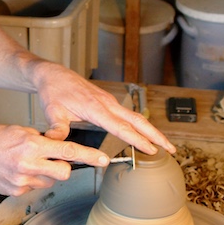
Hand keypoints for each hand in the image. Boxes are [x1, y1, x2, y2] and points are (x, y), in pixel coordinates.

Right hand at [0, 124, 112, 196]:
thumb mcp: (21, 131)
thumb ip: (43, 141)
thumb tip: (62, 150)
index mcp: (31, 144)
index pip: (67, 151)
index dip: (89, 156)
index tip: (104, 160)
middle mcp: (28, 164)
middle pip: (64, 172)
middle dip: (63, 167)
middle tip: (52, 159)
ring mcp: (22, 180)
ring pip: (50, 181)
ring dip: (46, 173)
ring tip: (28, 163)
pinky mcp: (16, 191)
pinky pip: (35, 187)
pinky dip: (31, 179)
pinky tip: (17, 171)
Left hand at [32, 62, 174, 154]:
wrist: (53, 75)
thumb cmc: (53, 92)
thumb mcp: (52, 111)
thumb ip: (57, 129)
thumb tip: (55, 143)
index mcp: (96, 108)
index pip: (121, 127)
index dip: (137, 139)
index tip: (152, 150)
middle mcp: (107, 104)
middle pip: (138, 120)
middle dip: (156, 135)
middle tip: (171, 149)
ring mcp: (109, 102)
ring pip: (135, 117)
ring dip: (151, 130)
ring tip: (164, 145)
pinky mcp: (107, 102)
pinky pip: (128, 115)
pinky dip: (140, 125)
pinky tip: (144, 133)